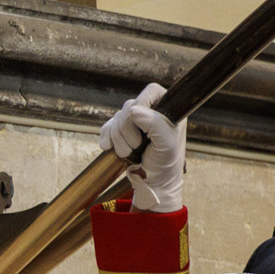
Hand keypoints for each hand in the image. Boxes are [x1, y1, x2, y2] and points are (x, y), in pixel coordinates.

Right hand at [99, 82, 184, 213]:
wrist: (153, 182)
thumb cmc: (166, 163)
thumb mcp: (167, 145)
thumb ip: (156, 125)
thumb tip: (135, 110)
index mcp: (168, 109)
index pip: (151, 91)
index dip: (141, 103)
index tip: (139, 122)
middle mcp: (152, 111)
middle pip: (129, 106)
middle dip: (127, 129)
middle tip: (136, 146)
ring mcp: (135, 121)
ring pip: (117, 118)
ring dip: (118, 138)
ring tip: (128, 153)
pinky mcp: (121, 131)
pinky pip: (107, 127)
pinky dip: (106, 137)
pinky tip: (107, 147)